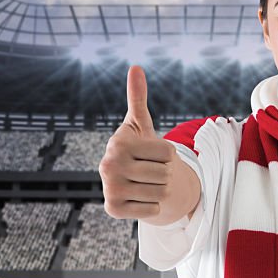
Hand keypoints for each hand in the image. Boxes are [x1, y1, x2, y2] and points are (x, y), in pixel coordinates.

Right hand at [100, 65, 177, 219]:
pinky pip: (153, 209)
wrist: (127, 180)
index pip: (169, 152)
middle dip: (165, 174)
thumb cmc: (138, 149)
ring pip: (161, 193)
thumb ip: (138, 97)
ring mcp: (109, 188)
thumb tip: (135, 67)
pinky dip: (151, 206)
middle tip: (149, 171)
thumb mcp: (140, 124)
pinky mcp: (113, 209)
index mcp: (118, 142)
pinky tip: (138, 198)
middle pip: (166, 173)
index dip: (168, 153)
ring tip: (145, 183)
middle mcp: (107, 165)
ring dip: (159, 190)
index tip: (151, 153)